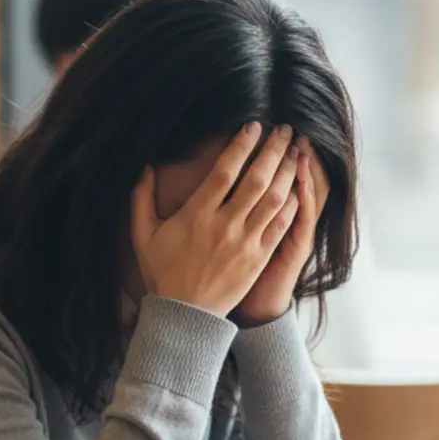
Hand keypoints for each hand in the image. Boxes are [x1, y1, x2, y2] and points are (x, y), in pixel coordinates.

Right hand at [131, 124, 300, 317]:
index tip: (253, 126)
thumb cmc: (163, 272)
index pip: (224, 171)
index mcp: (197, 215)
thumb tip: (144, 166)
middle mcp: (225, 225)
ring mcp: (246, 242)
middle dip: (273, 151)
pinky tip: (298, 187)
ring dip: (287, 172)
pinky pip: (281, 225)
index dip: (241, 145)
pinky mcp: (260, 257)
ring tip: (295, 151)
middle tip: (284, 130)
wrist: (185, 313)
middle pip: (256, 180)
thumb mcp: (143, 234)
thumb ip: (140, 198)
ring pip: (274, 200)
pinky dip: (291, 204)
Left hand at [234, 140, 328, 326]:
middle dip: (292, 156)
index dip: (276, 156)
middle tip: (293, 131)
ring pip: (303, 196)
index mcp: (269, 219)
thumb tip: (223, 187)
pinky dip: (304, 202)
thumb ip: (242, 215)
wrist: (257, 309)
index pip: (278, 180)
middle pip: (294, 181)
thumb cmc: (241, 278)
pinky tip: (301, 183)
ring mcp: (292, 235)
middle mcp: (285, 223)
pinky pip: (302, 221)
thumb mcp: (247, 244)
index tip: (268, 131)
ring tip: (301, 148)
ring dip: (303, 172)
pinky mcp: (294, 249)